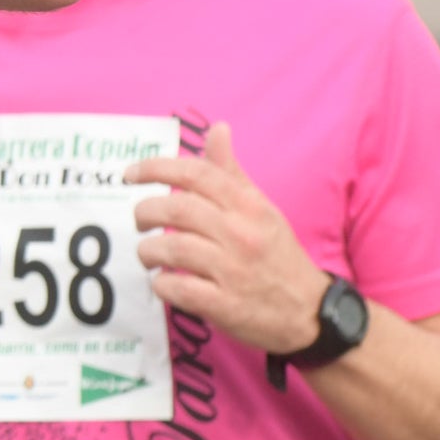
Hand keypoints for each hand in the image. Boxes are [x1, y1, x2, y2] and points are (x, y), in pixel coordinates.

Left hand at [127, 123, 331, 356]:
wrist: (308, 311)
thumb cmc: (276, 254)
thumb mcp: (261, 208)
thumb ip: (231, 172)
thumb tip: (218, 128)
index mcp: (249, 206)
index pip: (196, 174)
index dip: (156, 168)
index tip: (130, 173)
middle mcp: (241, 234)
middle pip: (177, 209)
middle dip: (145, 211)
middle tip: (140, 220)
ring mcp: (234, 271)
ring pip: (171, 249)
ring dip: (148, 250)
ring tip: (149, 254)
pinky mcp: (226, 306)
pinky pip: (178, 289)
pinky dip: (161, 284)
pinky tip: (164, 281)